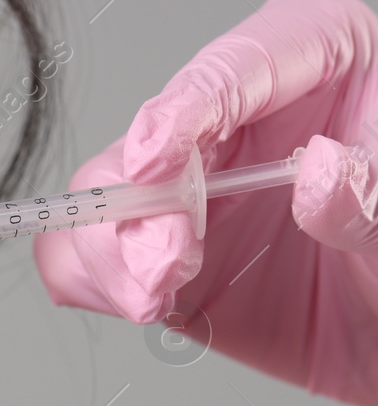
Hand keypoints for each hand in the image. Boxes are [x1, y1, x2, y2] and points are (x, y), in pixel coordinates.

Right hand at [35, 0, 377, 405]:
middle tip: (162, 261)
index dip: (183, 110)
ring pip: (104, 202)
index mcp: (317, 65)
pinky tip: (141, 301)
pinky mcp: (163, 256)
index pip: (236, 68)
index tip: (152, 158)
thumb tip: (322, 172)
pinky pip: (94, 257)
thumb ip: (366, 197)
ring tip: (154, 294)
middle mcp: (241, 124)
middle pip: (149, 142)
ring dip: (113, 254)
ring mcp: (195, 192)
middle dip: (139, 207)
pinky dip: (98, 283)